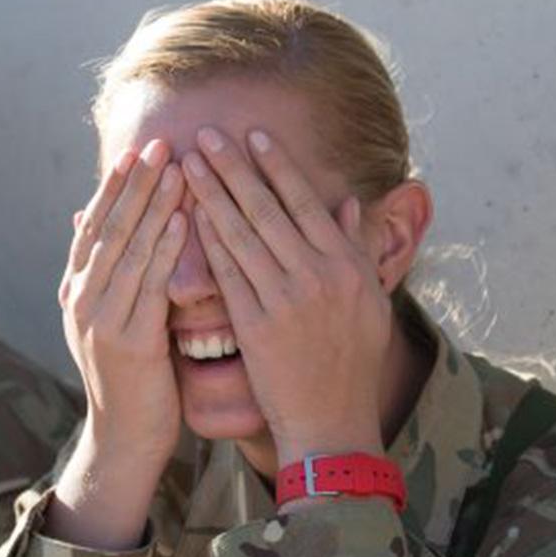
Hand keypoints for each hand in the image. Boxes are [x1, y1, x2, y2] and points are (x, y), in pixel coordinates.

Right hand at [45, 139, 191, 549]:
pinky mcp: (128, 342)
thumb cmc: (131, 378)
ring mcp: (101, 321)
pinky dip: (167, 248)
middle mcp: (81, 301)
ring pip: (129, 250)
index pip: (94, 227)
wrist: (125, 438)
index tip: (136, 152)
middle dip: (136, 184)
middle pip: (109, 229)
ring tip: (178, 168)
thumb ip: (106, 273)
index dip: (114, 188)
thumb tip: (85, 221)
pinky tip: (186, 220)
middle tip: (160, 143)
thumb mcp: (111, 319)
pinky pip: (150, 284)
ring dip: (155, 205)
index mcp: (76, 292)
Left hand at [181, 127, 392, 468]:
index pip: (305, 202)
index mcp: (347, 265)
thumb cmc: (350, 363)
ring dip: (211, 195)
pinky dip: (206, 243)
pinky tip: (187, 217)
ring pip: (241, 236)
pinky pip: (226, 276)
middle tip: (205, 135)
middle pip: (267, 209)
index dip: (276, 166)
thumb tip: (349, 203)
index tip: (252, 135)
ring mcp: (285, 300)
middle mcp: (318, 276)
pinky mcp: (256, 327)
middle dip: (233, 168)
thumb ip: (356, 249)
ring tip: (186, 164)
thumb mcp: (369, 302)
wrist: (331, 421)